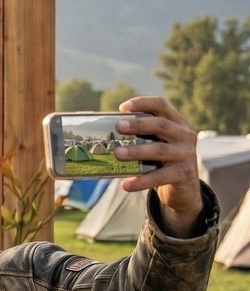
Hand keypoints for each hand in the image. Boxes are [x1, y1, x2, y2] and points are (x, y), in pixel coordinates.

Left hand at [115, 96, 203, 236]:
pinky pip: (160, 176)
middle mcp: (184, 135)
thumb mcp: (154, 143)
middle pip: (161, 125)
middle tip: (118, 127)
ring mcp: (186, 154)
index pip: (161, 105)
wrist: (183, 187)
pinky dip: (142, 181)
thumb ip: (138, 136)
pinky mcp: (185, 173)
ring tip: (117, 154)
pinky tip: (126, 185)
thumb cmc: (160, 160)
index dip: (143, 103)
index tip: (123, 107)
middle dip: (139, 125)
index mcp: (176, 122)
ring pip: (160, 150)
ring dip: (136, 151)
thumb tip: (103, 132)